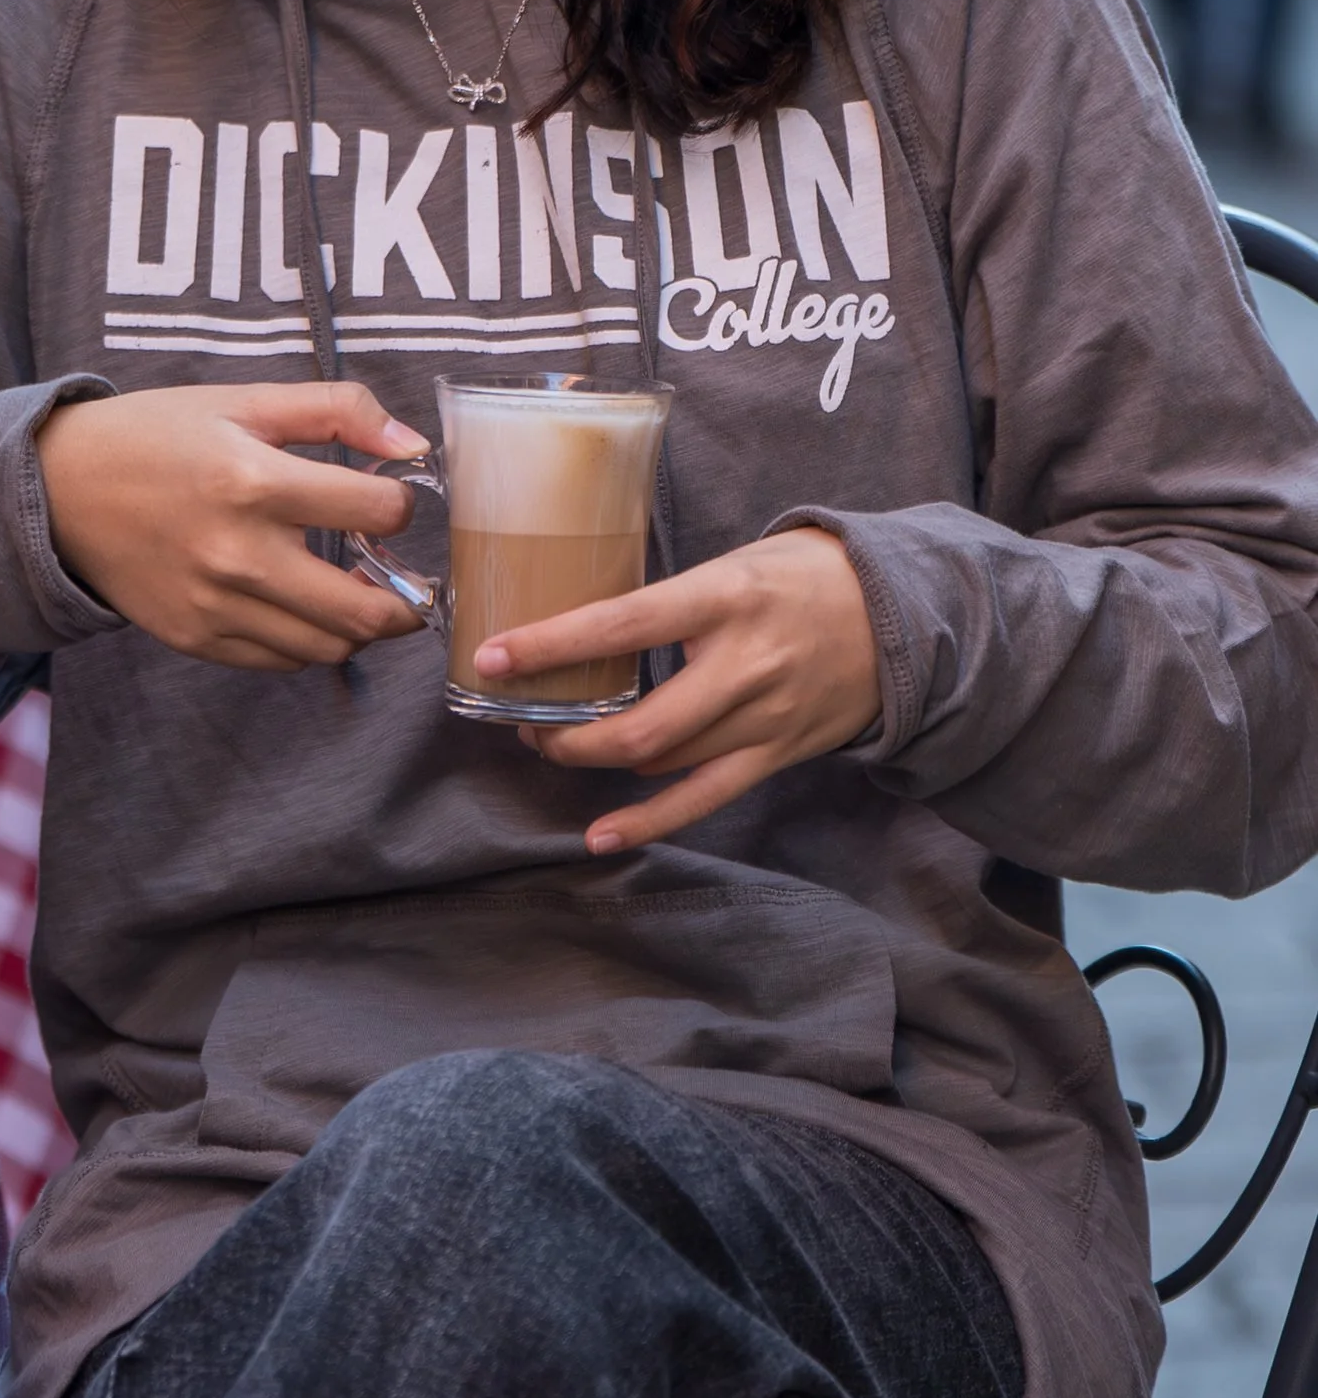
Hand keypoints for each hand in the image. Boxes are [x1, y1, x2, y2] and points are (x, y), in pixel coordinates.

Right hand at [37, 383, 432, 670]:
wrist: (58, 491)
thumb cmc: (155, 437)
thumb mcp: (242, 401)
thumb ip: (336, 409)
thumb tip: (413, 443)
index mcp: (255, 482)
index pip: (380, 512)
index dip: (402, 503)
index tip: (390, 498)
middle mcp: (239, 555)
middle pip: (367, 610)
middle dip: (409, 600)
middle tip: (410, 583)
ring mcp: (215, 607)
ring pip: (330, 647)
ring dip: (360, 626)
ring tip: (355, 594)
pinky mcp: (196, 639)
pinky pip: (281, 661)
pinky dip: (308, 641)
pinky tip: (302, 607)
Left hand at [477, 526, 879, 855]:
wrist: (906, 615)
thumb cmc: (807, 575)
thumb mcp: (737, 561)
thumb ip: (673, 596)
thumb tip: (589, 624)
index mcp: (725, 598)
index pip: (621, 624)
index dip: (552, 646)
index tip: (492, 656)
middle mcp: (744, 665)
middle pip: (638, 723)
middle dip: (564, 733)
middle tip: (521, 721)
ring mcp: (764, 718)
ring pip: (660, 760)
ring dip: (594, 761)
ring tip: (552, 747)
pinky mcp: (778, 754)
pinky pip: (703, 798)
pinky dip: (649, 821)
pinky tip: (600, 836)